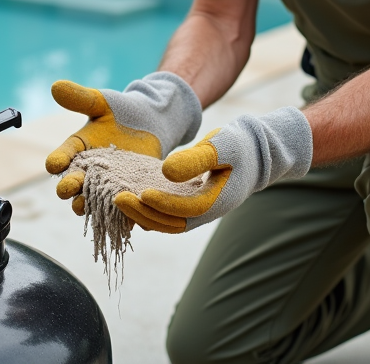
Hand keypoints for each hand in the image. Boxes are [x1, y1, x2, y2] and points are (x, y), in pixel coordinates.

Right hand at [45, 73, 201, 214]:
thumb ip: (80, 98)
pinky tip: (123, 218)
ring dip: (88, 205)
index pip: (61, 156)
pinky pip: (121, 209)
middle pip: (73, 182)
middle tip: (67, 188)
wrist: (150, 123)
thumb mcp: (101, 103)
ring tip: (85, 206)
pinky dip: (120, 215)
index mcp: (76, 149)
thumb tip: (55, 86)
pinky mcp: (125, 194)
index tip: (53, 165)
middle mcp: (86, 170)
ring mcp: (105, 185)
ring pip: (92, 200)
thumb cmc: (121, 111)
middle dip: (68, 186)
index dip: (56, 161)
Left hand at [115, 107, 312, 232]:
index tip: (141, 192)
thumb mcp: (220, 146)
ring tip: (117, 200)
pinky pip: (164, 213)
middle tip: (117, 198)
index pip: (186, 209)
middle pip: (170, 223)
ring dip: (141, 215)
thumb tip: (166, 171)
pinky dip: (146, 209)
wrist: (252, 152)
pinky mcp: (187, 204)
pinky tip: (127, 197)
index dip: (163, 204)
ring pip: (165, 222)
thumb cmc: (238, 146)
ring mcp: (196, 211)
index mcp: (217, 201)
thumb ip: (196, 159)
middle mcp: (205, 212)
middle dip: (142, 213)